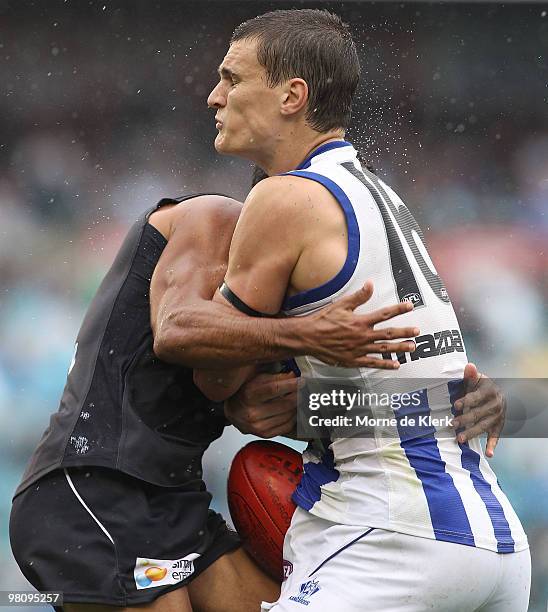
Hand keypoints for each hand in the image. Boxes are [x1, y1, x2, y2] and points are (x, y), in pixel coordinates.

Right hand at [224, 372, 297, 437]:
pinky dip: (293, 416)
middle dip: (298, 394)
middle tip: (303, 388)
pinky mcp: (265, 434)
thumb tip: (294, 376)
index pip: (275, 388)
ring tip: (296, 397)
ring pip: (289, 414)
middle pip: (286, 403)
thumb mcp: (256, 379)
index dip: (291, 384)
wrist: (233, 411)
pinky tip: (291, 409)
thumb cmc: (245, 392)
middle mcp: (252, 412)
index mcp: (249, 394)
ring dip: (297, 405)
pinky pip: (287, 425)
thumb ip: (275, 376)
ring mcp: (258, 426)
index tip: (302, 380)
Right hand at [303, 280, 418, 369]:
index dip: (398, 309)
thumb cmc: (323, 320)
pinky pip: (373, 363)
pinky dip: (385, 365)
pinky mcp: (354, 360)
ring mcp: (359, 349)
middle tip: (417, 331)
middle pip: (388, 333)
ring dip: (399, 348)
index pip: (384, 314)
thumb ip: (358, 296)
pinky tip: (396, 365)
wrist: (309, 337)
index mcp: (360, 321)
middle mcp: (362, 336)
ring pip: (384, 349)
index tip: (410, 306)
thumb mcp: (341, 305)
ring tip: (412, 347)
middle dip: (404, 332)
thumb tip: (370, 284)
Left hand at [452, 363, 505, 456]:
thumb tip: (469, 365)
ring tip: (460, 439)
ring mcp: (497, 417)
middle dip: (465, 419)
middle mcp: (495, 404)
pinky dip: (492, 445)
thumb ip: (471, 375)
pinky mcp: (498, 426)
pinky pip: (496, 437)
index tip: (455, 405)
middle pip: (478, 413)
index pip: (476, 397)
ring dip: (472, 433)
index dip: (466, 400)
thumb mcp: (477, 379)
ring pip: (484, 426)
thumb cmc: (481, 386)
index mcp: (489, 391)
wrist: (498, 394)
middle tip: (452, 424)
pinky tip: (488, 454)